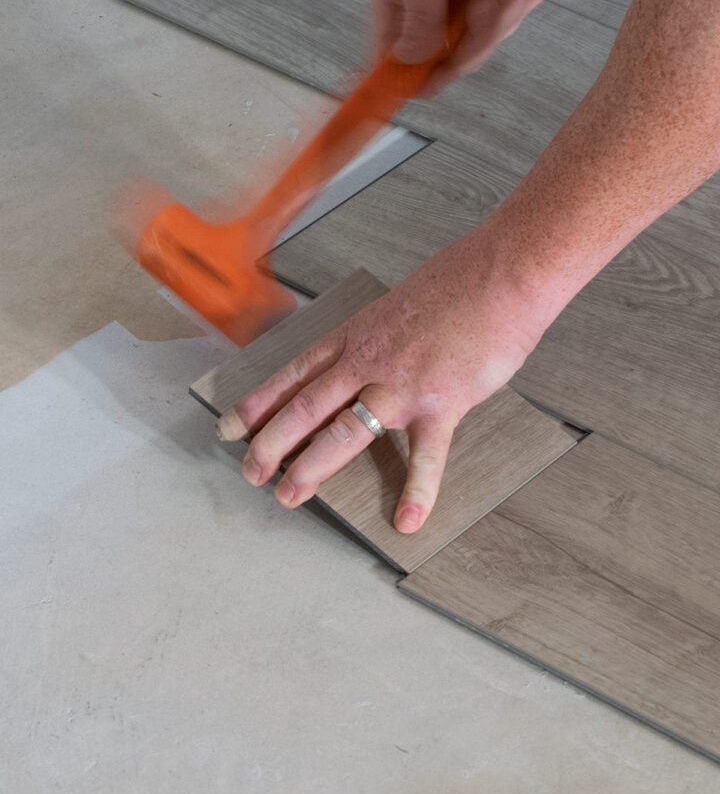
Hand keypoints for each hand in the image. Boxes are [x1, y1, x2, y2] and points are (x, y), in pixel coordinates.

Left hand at [216, 228, 545, 533]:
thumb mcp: (398, 305)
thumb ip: (379, 339)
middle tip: (250, 473)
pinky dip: (416, 492)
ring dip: (311, 467)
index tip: (232, 425)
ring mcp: (401, 385)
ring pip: (343, 432)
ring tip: (289, 495)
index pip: (294, 373)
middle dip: (270, 444)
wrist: (501, 272)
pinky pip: (425, 457)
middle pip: (305, 407)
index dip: (260, 403)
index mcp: (356, 335)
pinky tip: (406, 521)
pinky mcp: (442, 404)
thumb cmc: (457, 282)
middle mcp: (368, 361)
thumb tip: (369, 362)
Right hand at [372, 0, 553, 94]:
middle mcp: (433, 14)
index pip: (397, 66)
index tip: (435, 79)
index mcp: (400, 8)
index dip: (413, 82)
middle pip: (456, 62)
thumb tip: (410, 63)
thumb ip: (418, 17)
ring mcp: (467, 7)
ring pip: (493, 37)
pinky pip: (520, 12)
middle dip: (481, 33)